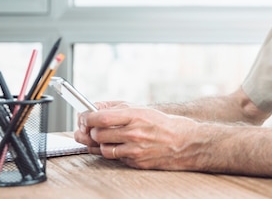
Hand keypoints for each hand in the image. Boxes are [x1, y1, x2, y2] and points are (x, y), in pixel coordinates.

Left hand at [78, 106, 200, 169]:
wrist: (187, 143)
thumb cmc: (166, 124)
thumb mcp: (143, 109)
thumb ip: (117, 108)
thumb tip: (94, 107)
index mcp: (136, 116)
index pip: (101, 117)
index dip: (87, 118)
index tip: (83, 116)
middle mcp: (134, 133)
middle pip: (98, 134)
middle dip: (90, 131)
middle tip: (89, 128)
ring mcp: (135, 150)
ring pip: (103, 149)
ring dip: (98, 143)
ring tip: (103, 137)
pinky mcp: (136, 163)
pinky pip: (115, 158)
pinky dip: (111, 152)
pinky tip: (116, 145)